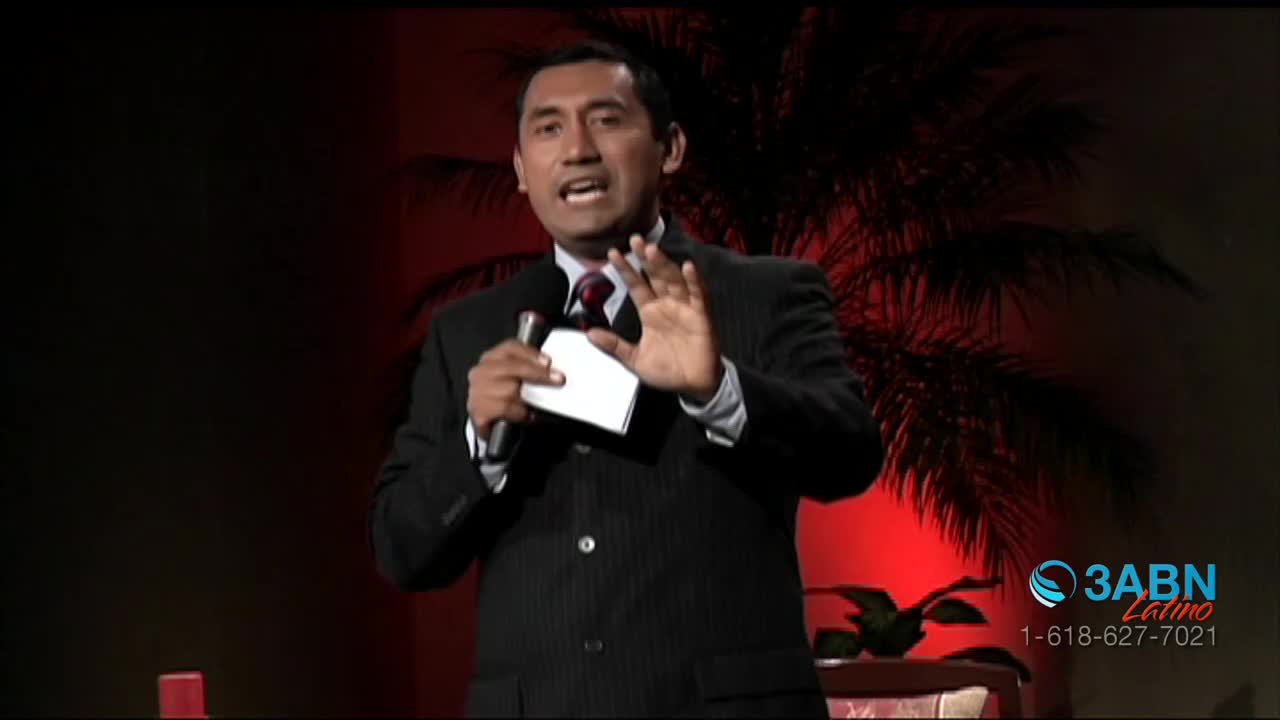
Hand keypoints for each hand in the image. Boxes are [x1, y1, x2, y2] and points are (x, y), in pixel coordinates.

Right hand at [466, 339, 564, 440]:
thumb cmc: (503, 396)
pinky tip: (524, 414)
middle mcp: (481, 372)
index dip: (530, 353)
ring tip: (535, 403)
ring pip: (509, 390)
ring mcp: (477, 392)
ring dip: (527, 398)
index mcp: (491, 358)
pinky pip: (504, 409)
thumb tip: (553, 370)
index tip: (548, 362)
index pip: (510, 348)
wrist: (486, 419)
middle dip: (538, 373)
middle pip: (511, 367)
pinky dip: (518, 412)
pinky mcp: (478, 411)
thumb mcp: (515, 378)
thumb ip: (530, 369)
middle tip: (557, 379)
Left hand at [587, 234, 722, 401]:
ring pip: (673, 280)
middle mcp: (666, 304)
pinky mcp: (701, 316)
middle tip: (634, 239)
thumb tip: (590, 334)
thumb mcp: (635, 359)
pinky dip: (693, 281)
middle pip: (654, 275)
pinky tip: (687, 267)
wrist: (693, 386)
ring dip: (664, 264)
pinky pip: (698, 295)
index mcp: (649, 311)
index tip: (612, 254)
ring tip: (652, 250)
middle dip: (644, 257)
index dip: (625, 269)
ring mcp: (684, 307)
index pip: (635, 285)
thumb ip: (614, 345)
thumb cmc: (667, 370)